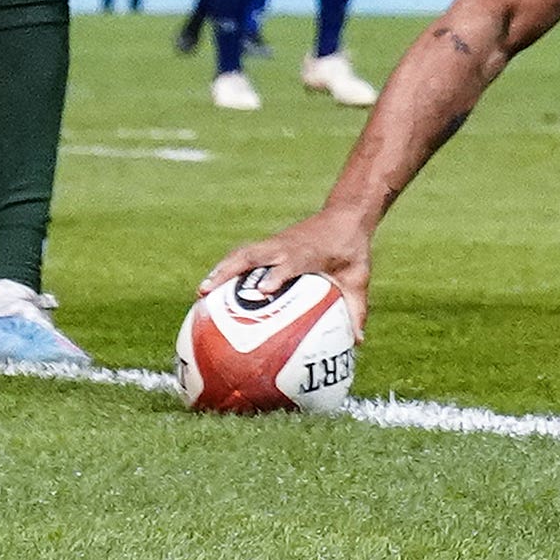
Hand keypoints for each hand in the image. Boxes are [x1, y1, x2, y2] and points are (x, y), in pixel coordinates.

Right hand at [204, 206, 375, 331]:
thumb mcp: (358, 278)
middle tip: (208, 291)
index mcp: (308, 252)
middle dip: (230, 271)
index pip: (289, 262)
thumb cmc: (351, 249)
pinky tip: (212, 288)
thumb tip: (357, 342)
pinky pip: (244, 255)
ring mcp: (275, 243)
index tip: (262, 291)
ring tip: (201, 292)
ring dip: (221, 270)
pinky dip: (227, 268)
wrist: (344, 216)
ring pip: (242, 253)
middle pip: (252, 254)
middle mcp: (286, 246)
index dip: (276, 274)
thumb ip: (356, 308)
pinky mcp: (269, 245)